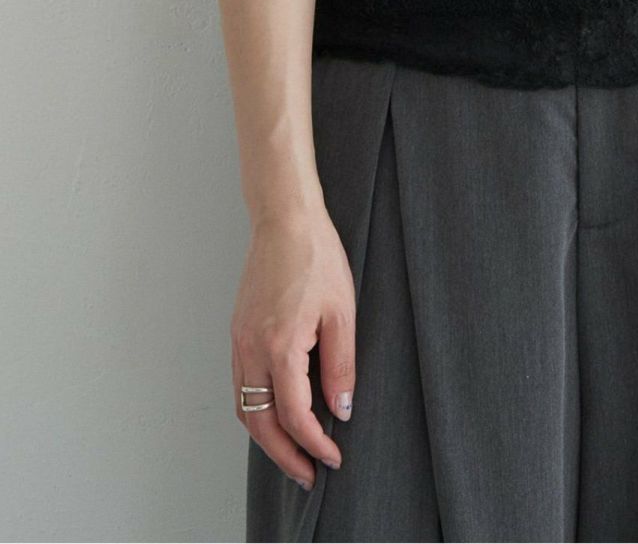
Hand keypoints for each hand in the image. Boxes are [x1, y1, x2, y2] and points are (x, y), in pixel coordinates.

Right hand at [231, 208, 355, 489]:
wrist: (285, 220)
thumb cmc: (317, 258)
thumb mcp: (342, 313)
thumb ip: (341, 366)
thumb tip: (341, 411)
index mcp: (279, 346)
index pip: (294, 415)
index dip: (313, 444)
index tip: (332, 459)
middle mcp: (251, 349)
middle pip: (259, 423)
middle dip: (284, 455)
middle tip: (308, 474)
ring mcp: (239, 341)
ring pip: (244, 407)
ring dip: (266, 437)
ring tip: (292, 453)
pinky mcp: (237, 332)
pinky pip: (240, 384)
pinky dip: (254, 409)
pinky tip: (275, 413)